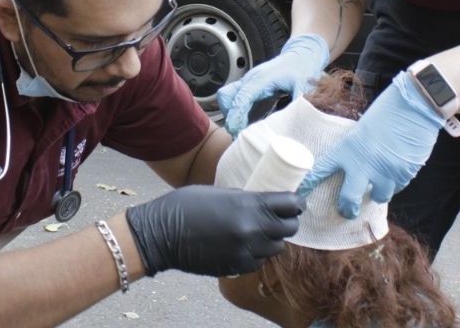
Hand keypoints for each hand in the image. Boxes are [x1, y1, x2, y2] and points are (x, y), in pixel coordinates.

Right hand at [125, 185, 304, 276]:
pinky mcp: (237, 267)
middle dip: (288, 221)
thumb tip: (264, 201)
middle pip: (289, 228)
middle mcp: (252, 229)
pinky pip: (259, 261)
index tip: (295, 202)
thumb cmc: (186, 205)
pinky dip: (257, 253)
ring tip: (262, 231)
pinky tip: (246, 245)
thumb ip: (245, 198)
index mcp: (249, 204)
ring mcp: (246, 251)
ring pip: (276, 247)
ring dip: (273, 239)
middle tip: (282, 216)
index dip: (296, 203)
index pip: (290, 205)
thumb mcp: (220, 192)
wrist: (162, 234)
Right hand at [216, 34, 328, 135]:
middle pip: (227, 97)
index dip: (236, 115)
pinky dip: (235, 111)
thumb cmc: (301, 68)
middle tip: (238, 133)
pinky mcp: (250, 87)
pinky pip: (234, 99)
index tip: (235, 129)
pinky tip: (245, 123)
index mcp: (261, 79)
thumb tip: (296, 120)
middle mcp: (250, 79)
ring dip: (230, 113)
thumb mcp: (303, 85)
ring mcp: (248, 82)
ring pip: (227, 98)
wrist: (301, 55)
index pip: (241, 97)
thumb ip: (298, 102)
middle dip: (229, 116)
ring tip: (240, 130)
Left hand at [298, 71, 444, 217]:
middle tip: (346, 211)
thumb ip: (355, 149)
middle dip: (347, 209)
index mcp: (347, 148)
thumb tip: (354, 166)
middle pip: (349, 199)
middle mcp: (364, 164)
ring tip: (378, 185)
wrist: (415, 105)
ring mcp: (385, 172)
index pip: (322, 169)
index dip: (309, 183)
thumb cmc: (388, 110)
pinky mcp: (405, 175)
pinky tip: (395, 172)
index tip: (300, 193)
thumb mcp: (362, 128)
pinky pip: (398, 188)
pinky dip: (395, 183)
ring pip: (377, 196)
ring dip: (376, 193)